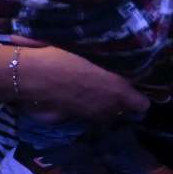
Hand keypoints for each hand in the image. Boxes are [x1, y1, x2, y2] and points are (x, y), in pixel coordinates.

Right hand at [5, 41, 149, 122]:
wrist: (30, 75)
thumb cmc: (60, 57)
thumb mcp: (87, 53)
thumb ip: (108, 64)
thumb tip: (117, 61)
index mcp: (118, 89)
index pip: (142, 104)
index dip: (137, 97)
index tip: (130, 88)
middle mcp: (108, 107)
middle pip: (124, 111)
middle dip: (119, 102)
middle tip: (108, 87)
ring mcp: (90, 116)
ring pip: (105, 115)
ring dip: (102, 107)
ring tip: (90, 92)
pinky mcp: (73, 120)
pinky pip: (86, 116)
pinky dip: (83, 110)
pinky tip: (73, 97)